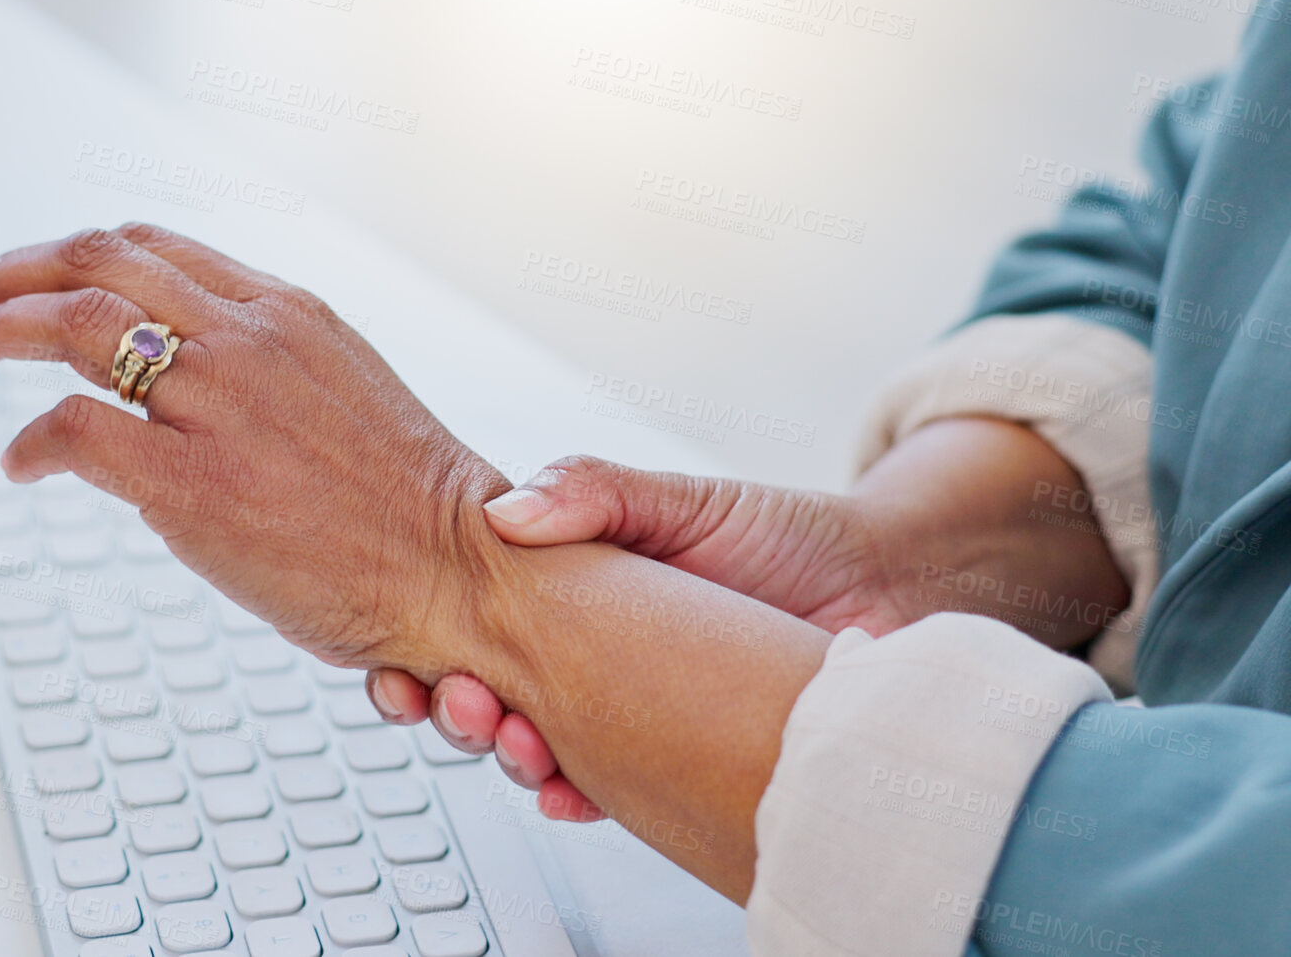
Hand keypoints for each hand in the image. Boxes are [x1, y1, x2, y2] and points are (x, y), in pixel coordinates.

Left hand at [0, 224, 510, 674]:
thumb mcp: (344, 389)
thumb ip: (269, 364)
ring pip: (74, 324)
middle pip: (100, 261)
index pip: (156, 248)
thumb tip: (188, 370)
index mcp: (288, 313)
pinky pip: (75, 431)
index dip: (75, 254)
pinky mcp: (194, 483)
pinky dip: (30, 442)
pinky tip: (22, 465)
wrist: (461, 570)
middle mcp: (251, 339)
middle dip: (14, 272)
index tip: (29, 276)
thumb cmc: (412, 504)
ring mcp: (221, 406)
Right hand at [370, 454, 910, 819]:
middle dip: (458, 708)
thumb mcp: (684, 501)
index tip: (404, 661)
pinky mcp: (675, 755)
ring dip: (513, 756)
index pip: (473, 620)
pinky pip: (610, 789)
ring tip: (522, 747)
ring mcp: (629, 707)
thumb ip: (594, 493)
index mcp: (575, 586)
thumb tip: (505, 512)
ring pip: (539, 744)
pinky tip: (569, 795)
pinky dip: (579, 798)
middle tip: (466, 703)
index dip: (423, 645)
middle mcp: (592, 651)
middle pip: (489, 690)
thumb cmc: (786, 536)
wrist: (885, 588)